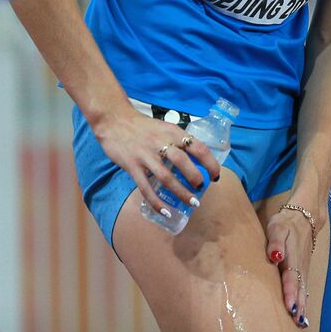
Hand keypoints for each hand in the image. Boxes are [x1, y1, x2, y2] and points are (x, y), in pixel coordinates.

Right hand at [91, 103, 219, 215]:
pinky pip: (146, 188)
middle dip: (195, 178)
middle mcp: (161, 143)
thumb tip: (196, 160)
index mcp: (173, 132)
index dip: (210, 163)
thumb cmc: (143, 126)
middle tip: (201, 189)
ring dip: (180, 192)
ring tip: (191, 202)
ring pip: (166, 177)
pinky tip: (166, 211)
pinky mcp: (132, 166)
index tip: (215, 175)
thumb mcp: (165, 127)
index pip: (198, 147)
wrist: (115, 120)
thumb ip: (178, 141)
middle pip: (183, 162)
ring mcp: (146, 155)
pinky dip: (156, 202)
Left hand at [265, 200, 324, 328]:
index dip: (290, 291)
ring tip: (300, 322)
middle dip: (298, 304)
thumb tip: (275, 257)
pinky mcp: (304, 270)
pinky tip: (302, 315)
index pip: (291, 276)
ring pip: (303, 290)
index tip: (290, 305)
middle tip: (296, 320)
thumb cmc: (286, 223)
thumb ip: (275, 242)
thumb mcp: (277, 227)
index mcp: (292, 255)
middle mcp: (299, 265)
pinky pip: (304, 289)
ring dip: (302, 306)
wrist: (305, 216)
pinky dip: (304, 302)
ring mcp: (303, 268)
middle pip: (299, 287)